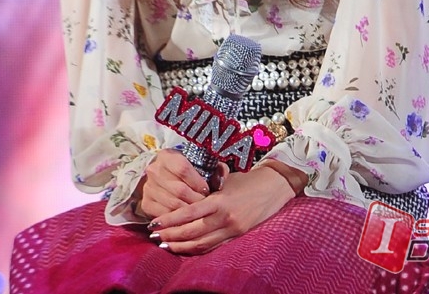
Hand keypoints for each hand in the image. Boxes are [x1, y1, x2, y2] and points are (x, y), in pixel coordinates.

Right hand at [140, 149, 211, 219]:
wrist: (163, 176)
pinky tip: (186, 219)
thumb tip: (220, 183)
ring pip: (172, 204)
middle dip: (196, 200)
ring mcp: (148, 188)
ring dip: (188, 212)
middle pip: (179, 190)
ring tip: (198, 213)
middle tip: (205, 205)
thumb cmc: (188, 170)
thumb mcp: (200, 163)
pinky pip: (163, 215)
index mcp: (167, 156)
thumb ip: (216, 169)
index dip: (197, 182)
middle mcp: (154, 170)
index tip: (207, 190)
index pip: (182, 168)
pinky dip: (176, 220)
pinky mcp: (145, 203)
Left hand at [147, 165, 296, 254]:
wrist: (274, 187)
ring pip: (201, 243)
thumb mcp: (225, 178)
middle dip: (171, 236)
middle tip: (155, 236)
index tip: (155, 222)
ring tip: (165, 245)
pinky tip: (186, 248)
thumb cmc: (247, 179)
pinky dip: (197, 250)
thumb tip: (183, 190)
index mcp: (219, 200)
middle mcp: (225, 217)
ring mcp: (232, 229)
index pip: (189, 213)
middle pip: (192, 232)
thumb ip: (206, 186)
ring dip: (181, 246)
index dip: (170, 220)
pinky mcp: (238, 236)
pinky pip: (213, 247)